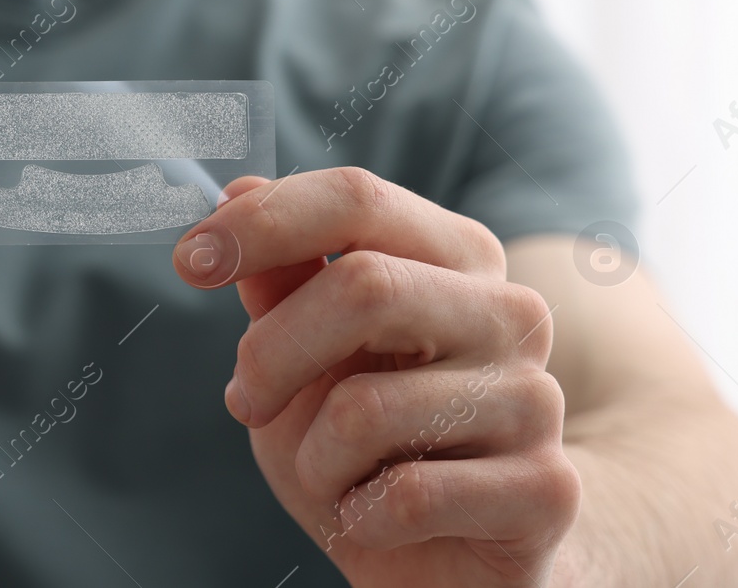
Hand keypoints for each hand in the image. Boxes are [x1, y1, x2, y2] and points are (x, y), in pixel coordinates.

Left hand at [173, 168, 579, 586]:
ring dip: (314, 458)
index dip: (264, 221)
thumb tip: (241, 186)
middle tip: (244, 400)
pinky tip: (378, 518)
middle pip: (363, 285)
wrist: (454, 558)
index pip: (357, 198)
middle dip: (272, 353)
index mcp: (454, 257)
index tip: (189, 259)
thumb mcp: (304, 358)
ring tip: (335, 476)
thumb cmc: (369, 446)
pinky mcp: (548, 488)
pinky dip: (359, 516)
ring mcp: (536, 398)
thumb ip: (281, 280)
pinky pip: (407, 495)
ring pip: (368, 408)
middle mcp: (509, 311)